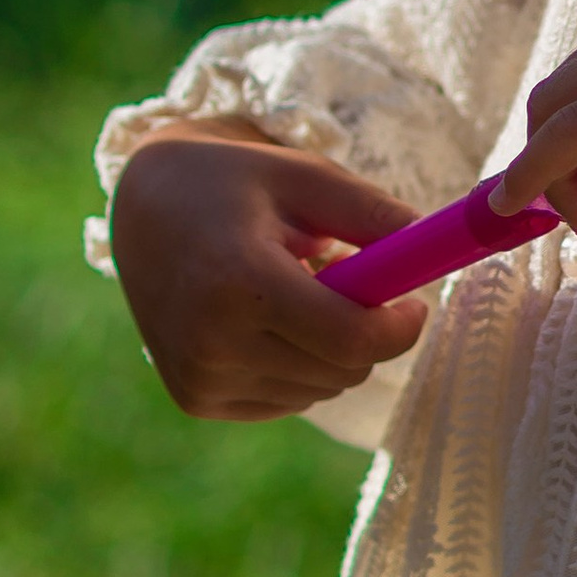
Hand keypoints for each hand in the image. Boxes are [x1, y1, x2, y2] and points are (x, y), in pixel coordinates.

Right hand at [110, 131, 429, 419]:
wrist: (142, 204)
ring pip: (320, 389)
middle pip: (342, 370)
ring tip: (292, 287)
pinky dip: (298, 365)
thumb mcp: (306, 177)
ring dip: (329, 348)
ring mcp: (199, 379)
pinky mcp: (195, 398)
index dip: (400, 327)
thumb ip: (374, 214)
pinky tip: (265, 317)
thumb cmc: (235, 181)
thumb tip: (434, 255)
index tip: (415, 302)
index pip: (351, 339)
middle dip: (365, 331)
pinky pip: (287, 399)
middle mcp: (212, 343)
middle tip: (342, 275)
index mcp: (241, 282)